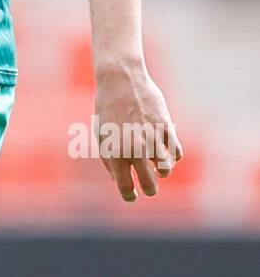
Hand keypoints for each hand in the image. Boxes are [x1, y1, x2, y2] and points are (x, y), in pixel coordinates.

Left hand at [94, 65, 183, 202]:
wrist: (121, 80)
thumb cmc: (108, 108)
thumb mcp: (101, 134)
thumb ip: (109, 158)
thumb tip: (119, 179)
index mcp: (116, 153)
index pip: (125, 187)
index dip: (130, 195)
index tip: (132, 196)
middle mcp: (135, 149)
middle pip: (150, 184)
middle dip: (150, 189)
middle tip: (149, 188)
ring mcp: (152, 138)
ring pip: (166, 169)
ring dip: (162, 172)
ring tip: (158, 169)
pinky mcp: (166, 127)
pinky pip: (176, 152)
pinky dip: (172, 156)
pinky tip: (166, 152)